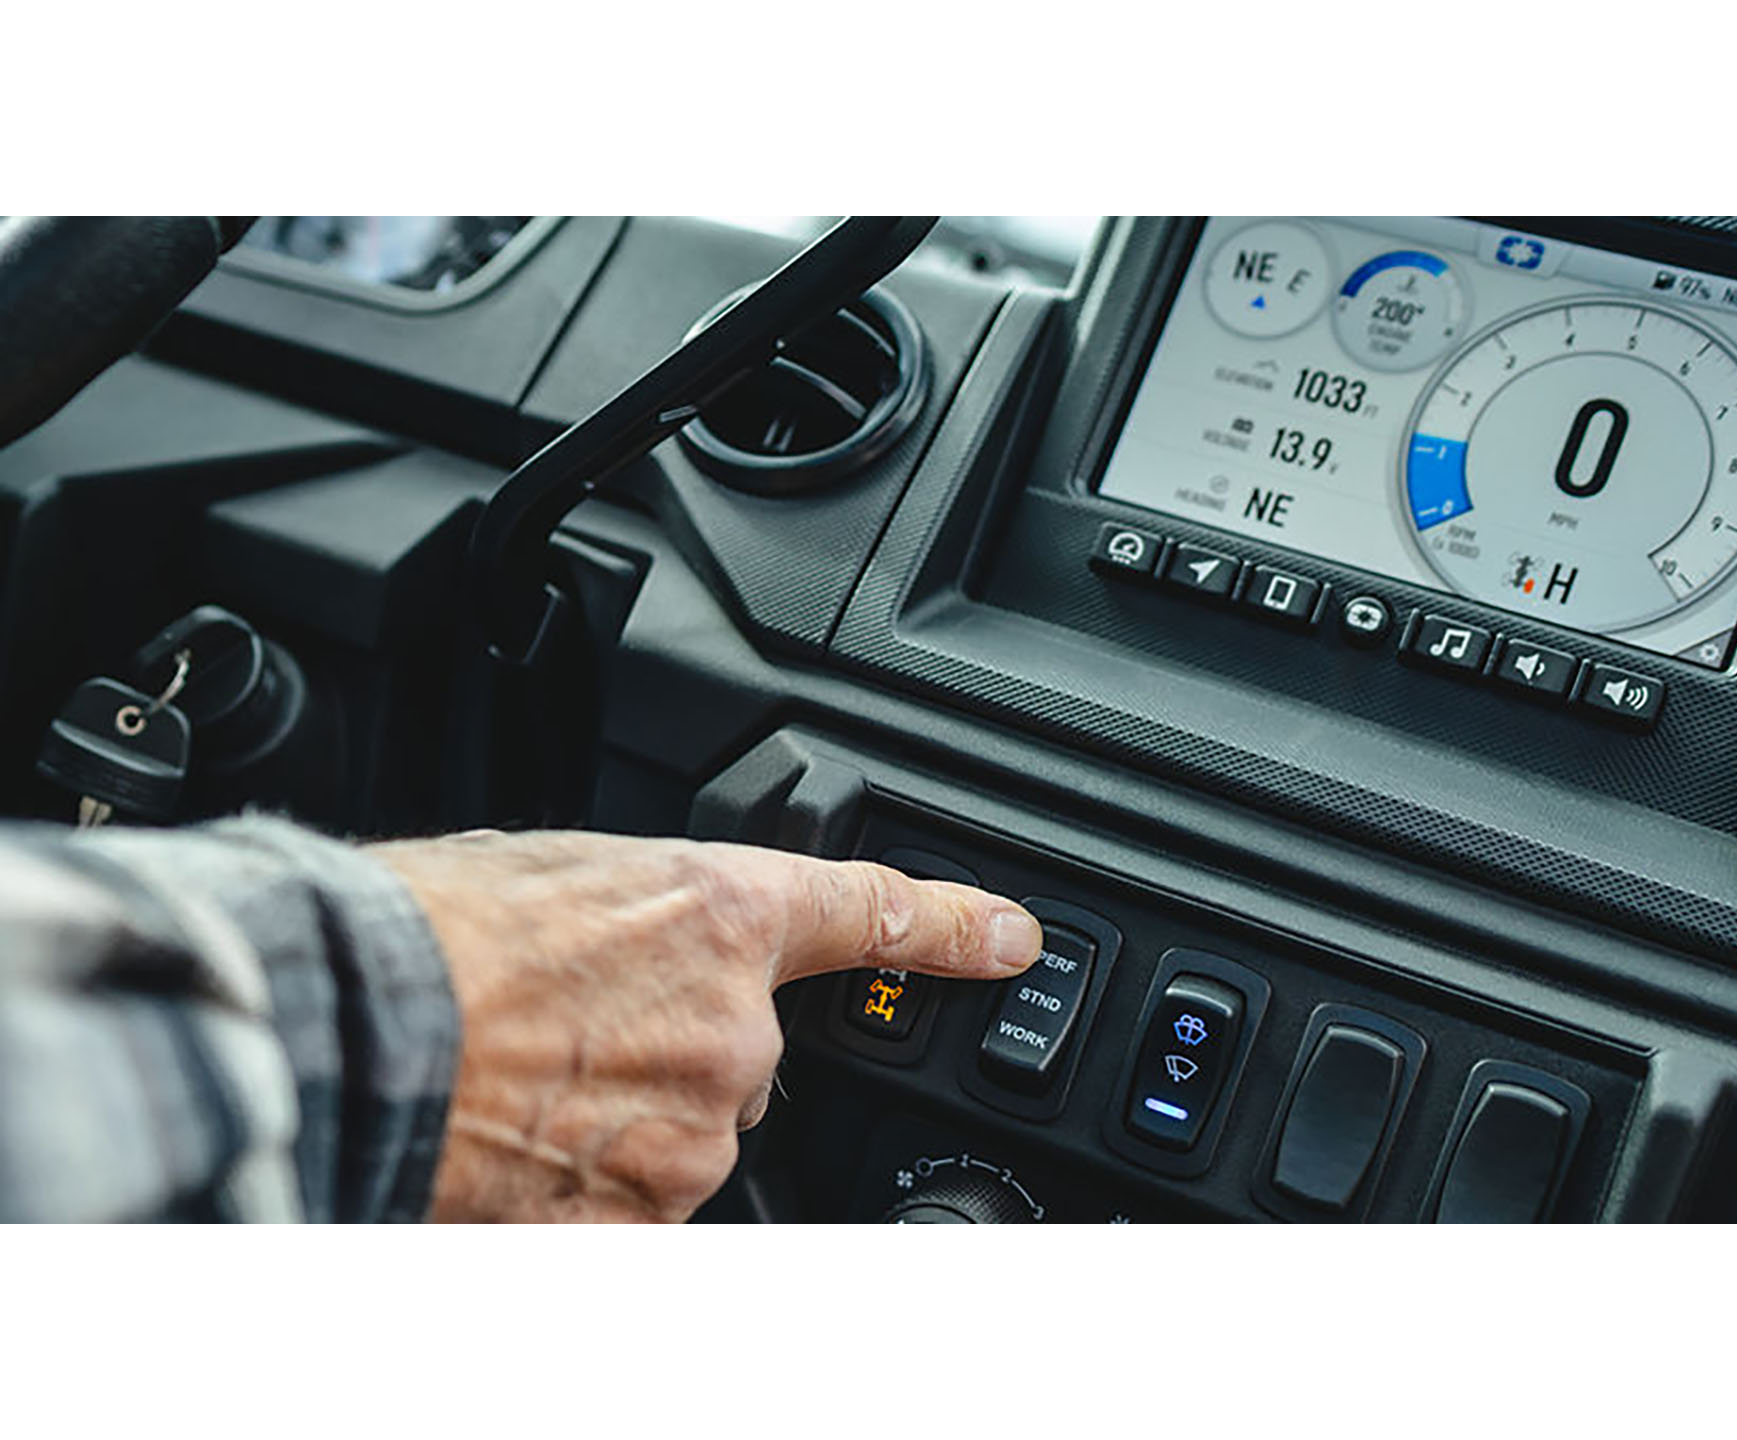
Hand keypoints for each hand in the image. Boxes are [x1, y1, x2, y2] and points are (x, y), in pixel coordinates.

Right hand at [371, 830, 1041, 1222]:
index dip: (951, 927)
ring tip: (520, 1082)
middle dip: (673, 1051)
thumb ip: (642, 913)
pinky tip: (520, 1144)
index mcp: (717, 913)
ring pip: (685, 1137)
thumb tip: (643, 946)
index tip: (1007, 939)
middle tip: (566, 1030)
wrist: (347, 1024)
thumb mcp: (556, 872)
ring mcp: (695, 1136)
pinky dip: (588, 1185)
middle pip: (741, 1058)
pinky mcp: (646, 1219)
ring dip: (623, 1122)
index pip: (873, 914)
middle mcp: (732, 1029)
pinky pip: (639, 1206)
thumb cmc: (424, 932)